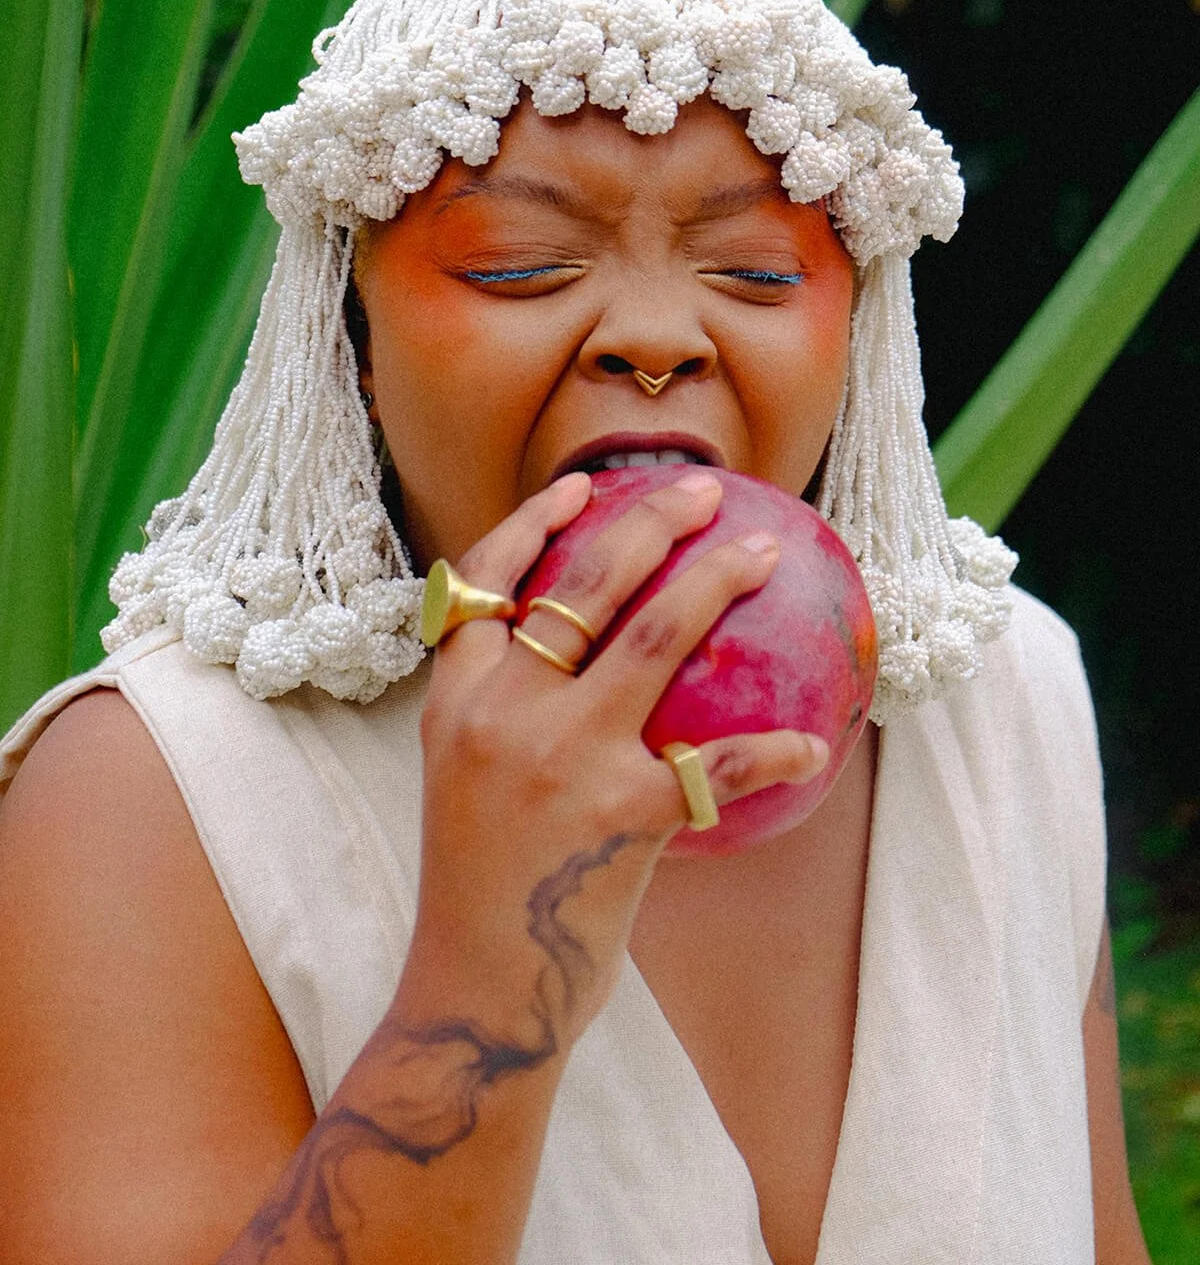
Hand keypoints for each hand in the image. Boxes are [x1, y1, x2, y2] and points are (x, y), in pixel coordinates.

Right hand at [405, 470, 827, 1049]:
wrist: (476, 985)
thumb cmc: (482, 878)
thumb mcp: (465, 772)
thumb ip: (507, 705)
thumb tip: (584, 647)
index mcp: (456, 698)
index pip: (486, 580)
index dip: (535, 522)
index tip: (583, 487)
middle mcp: (503, 712)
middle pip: (586, 585)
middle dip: (651, 521)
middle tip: (702, 490)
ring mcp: (562, 758)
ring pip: (657, 636)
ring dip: (718, 580)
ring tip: (762, 549)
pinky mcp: (622, 815)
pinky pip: (718, 766)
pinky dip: (773, 753)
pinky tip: (813, 747)